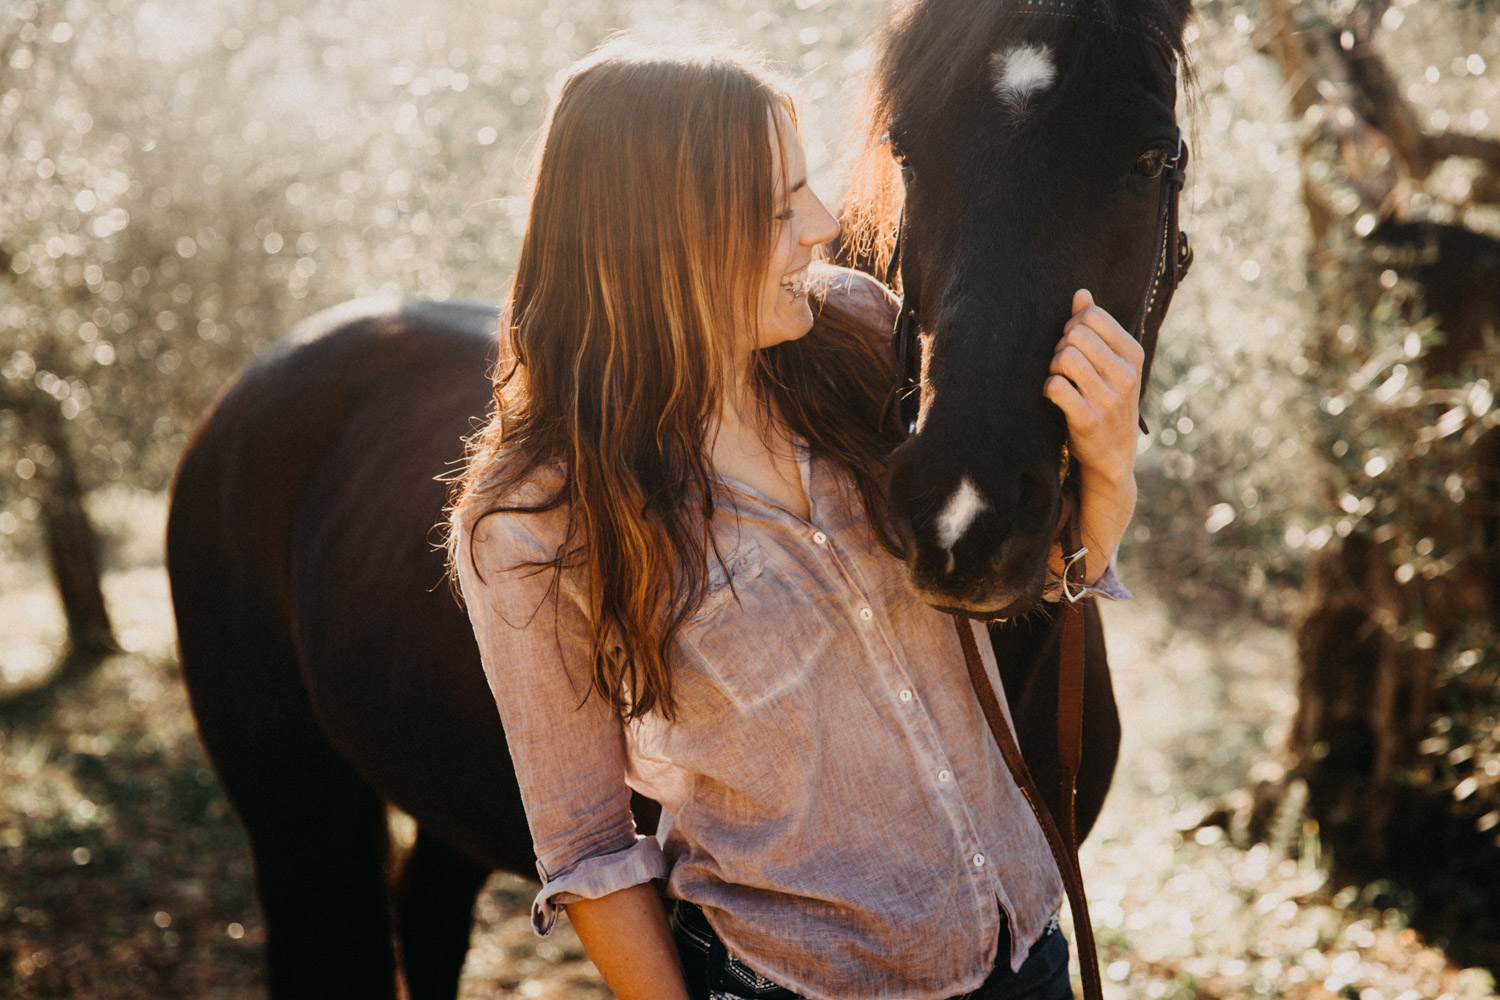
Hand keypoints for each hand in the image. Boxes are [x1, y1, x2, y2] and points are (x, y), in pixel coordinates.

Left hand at [1042, 289, 1142, 585]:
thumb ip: (1097, 327)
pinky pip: (1055, 386)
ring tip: (1058, 379)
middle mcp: (1126, 375)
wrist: (1113, 456)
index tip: (1073, 343)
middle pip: (1075, 335)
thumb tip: (1081, 293)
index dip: (1073, 325)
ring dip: (1052, 367)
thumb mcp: (1111, 364)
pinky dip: (1047, 387)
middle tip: (1062, 364)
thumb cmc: (1107, 400)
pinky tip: (1053, 396)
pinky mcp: (1088, 419)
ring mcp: (1109, 398)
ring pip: (1064, 358)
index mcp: (1133, 355)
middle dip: (1060, 345)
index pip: (1093, 316)